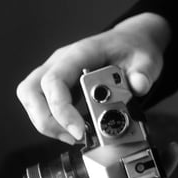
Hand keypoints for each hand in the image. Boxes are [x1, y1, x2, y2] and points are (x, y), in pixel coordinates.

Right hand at [16, 13, 171, 143]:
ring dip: (46, 123)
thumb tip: (138, 86)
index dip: (60, 109)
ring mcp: (56, 72)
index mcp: (80, 52)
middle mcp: (60, 61)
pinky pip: (41, 105)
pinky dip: (53, 122)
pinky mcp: (57, 86)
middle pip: (30, 91)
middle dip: (46, 120)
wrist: (130, 41)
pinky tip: (75, 130)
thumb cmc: (132, 47)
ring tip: (74, 136)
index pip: (55, 80)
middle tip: (73, 136)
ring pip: (31, 99)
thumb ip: (143, 72)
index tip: (79, 130)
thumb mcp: (147, 57)